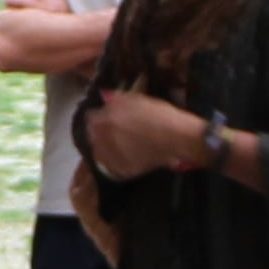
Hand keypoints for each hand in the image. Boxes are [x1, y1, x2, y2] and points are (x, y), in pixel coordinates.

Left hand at [83, 90, 202, 181]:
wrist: (177, 137)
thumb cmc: (161, 115)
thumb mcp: (138, 100)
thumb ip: (118, 100)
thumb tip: (105, 98)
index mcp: (107, 118)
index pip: (91, 118)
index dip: (99, 118)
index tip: (105, 119)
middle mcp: (105, 137)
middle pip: (93, 136)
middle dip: (100, 133)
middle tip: (112, 133)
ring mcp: (113, 155)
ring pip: (99, 153)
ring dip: (104, 148)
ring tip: (117, 146)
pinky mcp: (123, 169)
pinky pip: (111, 166)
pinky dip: (115, 162)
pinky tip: (124, 157)